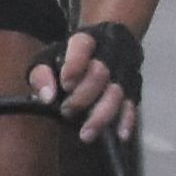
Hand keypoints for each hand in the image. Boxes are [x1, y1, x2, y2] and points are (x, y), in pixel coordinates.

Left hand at [49, 21, 143, 146]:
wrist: (106, 47)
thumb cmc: (68, 59)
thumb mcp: (47, 60)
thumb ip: (42, 75)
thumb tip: (47, 97)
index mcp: (86, 40)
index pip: (82, 46)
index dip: (75, 64)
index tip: (65, 83)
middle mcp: (110, 53)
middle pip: (101, 72)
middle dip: (83, 96)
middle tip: (66, 112)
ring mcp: (124, 71)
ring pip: (117, 92)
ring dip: (102, 115)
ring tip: (86, 134)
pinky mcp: (134, 88)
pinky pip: (132, 104)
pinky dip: (126, 120)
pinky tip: (120, 135)